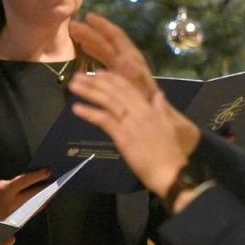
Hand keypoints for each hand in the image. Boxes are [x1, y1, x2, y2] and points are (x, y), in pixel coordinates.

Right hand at [0, 170, 51, 220]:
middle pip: (34, 194)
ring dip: (46, 197)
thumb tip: (32, 182)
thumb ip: (15, 184)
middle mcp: (12, 203)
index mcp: (6, 191)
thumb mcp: (0, 185)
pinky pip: (33, 211)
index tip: (49, 171)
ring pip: (36, 204)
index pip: (24, 181)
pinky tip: (47, 200)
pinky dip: (40, 205)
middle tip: (57, 182)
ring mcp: (16, 213)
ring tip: (55, 191)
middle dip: (46, 188)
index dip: (37, 175)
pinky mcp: (19, 220)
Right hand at [69, 13, 157, 99]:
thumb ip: (136, 75)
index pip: (116, 38)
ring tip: (73, 33)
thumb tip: (124, 60)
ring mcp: (122, 68)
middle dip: (90, 31)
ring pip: (104, 48)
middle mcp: (127, 60)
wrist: (156, 117)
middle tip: (72, 24)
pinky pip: (104, 59)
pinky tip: (83, 49)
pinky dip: (93, 52)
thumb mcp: (144, 90)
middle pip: (107, 40)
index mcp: (132, 61)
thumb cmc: (150, 106)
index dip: (103, 26)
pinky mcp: (118, 77)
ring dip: (89, 39)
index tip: (88, 16)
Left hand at [70, 69, 199, 197]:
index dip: (112, 78)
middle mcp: (140, 112)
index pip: (128, 88)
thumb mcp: (168, 126)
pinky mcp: (123, 136)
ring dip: (89, 92)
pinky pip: (104, 120)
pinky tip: (76, 108)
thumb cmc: (170, 153)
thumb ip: (161, 109)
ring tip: (73, 86)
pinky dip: (89, 112)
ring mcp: (131, 123)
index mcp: (150, 109)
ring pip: (108, 101)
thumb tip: (159, 95)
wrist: (171, 171)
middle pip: (115, 91)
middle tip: (78, 75)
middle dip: (95, 81)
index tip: (98, 72)